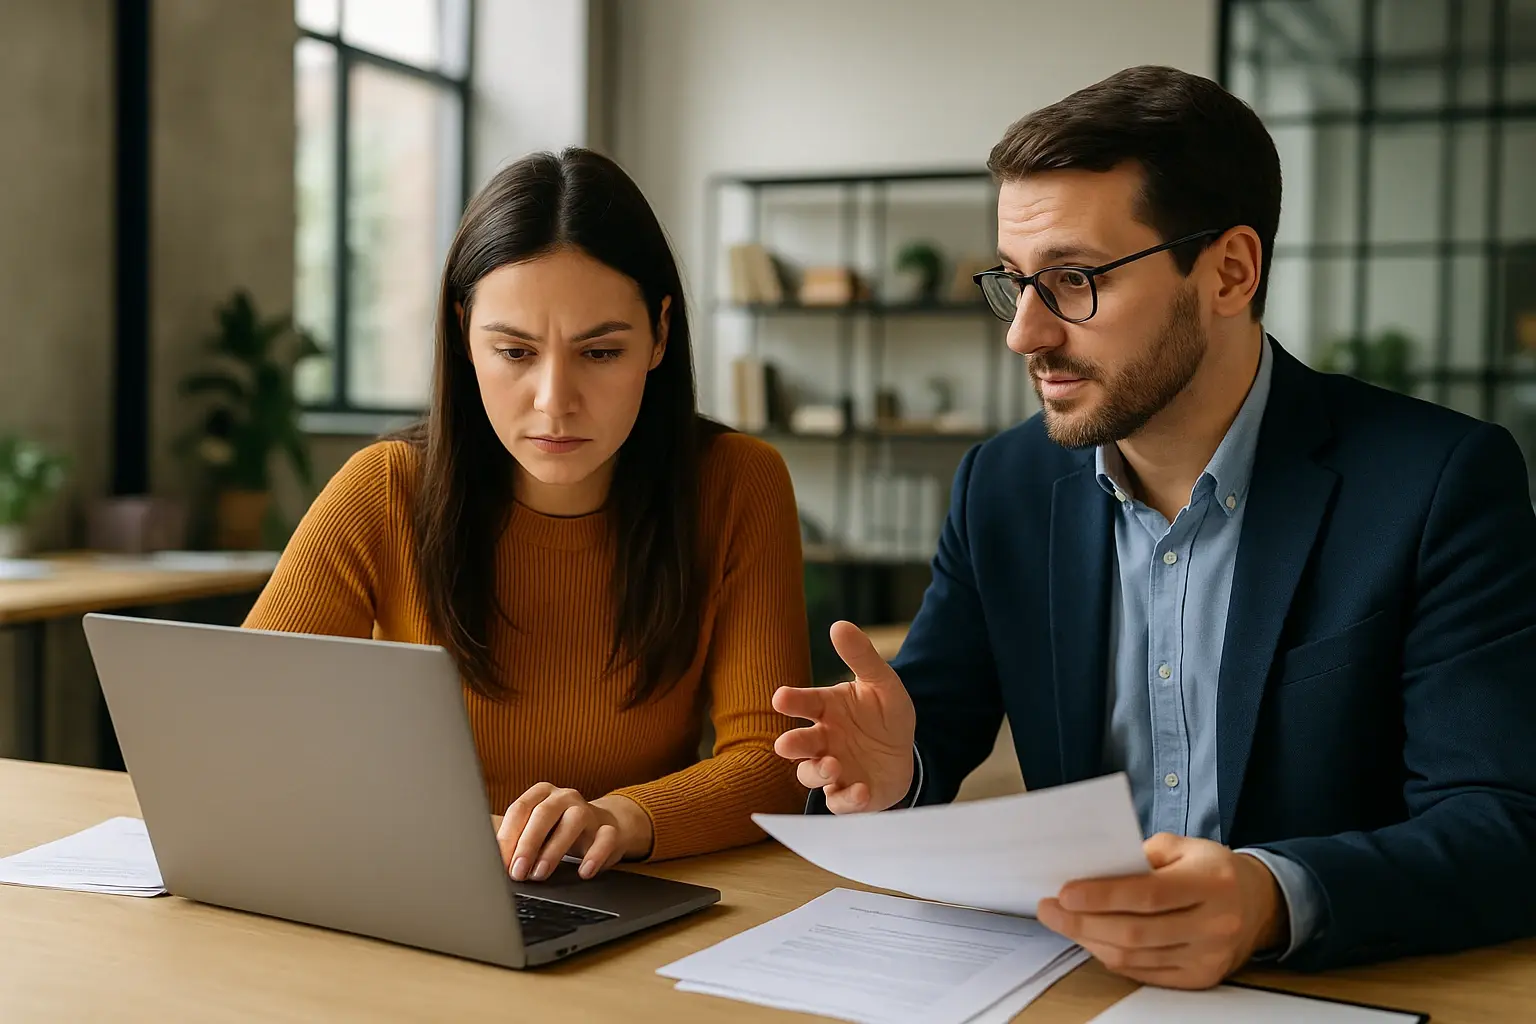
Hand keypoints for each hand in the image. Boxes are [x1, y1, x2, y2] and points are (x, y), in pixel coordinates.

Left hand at [492, 784, 652, 881]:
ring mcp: (589, 811)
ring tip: (541, 874)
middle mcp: (565, 797)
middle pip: (544, 813)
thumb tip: (488, 859)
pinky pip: (606, 837)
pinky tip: (583, 872)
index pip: (520, 809)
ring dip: (555, 849)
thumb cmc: (558, 831)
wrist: (603, 828)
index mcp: (541, 794)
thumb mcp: (535, 831)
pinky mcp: (610, 829)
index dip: (508, 836)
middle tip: (517, 871)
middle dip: (528, 844)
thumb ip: (515, 841)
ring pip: (574, 821)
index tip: (499, 862)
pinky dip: (595, 855)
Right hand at [771, 620, 916, 813]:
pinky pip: (839, 802)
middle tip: (786, 744)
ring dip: (817, 772)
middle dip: (791, 745)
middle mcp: (823, 740)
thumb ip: (861, 657)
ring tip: (832, 765)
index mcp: (826, 709)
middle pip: (798, 744)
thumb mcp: (882, 683)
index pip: (804, 703)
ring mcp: (833, 769)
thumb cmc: (884, 715)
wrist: (906, 753)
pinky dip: (846, 799)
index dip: (791, 700)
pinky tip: (859, 790)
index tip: (781, 697)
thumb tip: (839, 624)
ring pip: (811, 774)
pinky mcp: (848, 795)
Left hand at [1036, 834, 1287, 988]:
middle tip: (1049, 909)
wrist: (1259, 904)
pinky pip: (1144, 973)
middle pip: (1135, 931)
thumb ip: (1141, 855)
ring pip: (1135, 957)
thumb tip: (1092, 869)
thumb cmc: (1212, 869)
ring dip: (1090, 940)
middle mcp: (1214, 924)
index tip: (1064, 892)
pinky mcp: (1200, 978)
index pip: (1148, 895)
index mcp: (1211, 883)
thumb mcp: (1185, 846)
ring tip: (1063, 922)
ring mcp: (1208, 957)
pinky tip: (1092, 939)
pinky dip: (1112, 957)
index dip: (1102, 896)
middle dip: (1083, 921)